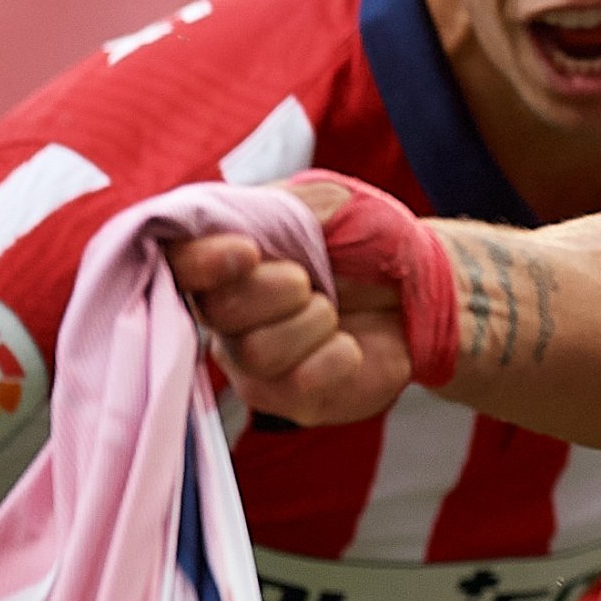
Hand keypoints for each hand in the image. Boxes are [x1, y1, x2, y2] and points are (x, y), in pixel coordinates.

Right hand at [170, 174, 444, 422]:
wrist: (423, 291)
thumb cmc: (368, 241)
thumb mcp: (329, 202)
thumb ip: (273, 207)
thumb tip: (225, 222)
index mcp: (223, 258)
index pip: (177, 263)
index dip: (200, 263)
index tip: (247, 253)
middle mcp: (225, 314)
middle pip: (216, 312)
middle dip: (274, 289)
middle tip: (310, 280)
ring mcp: (252, 361)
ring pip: (256, 351)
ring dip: (313, 320)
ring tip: (334, 310)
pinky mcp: (288, 399)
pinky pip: (298, 384)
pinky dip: (338, 355)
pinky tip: (350, 345)